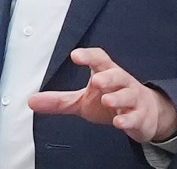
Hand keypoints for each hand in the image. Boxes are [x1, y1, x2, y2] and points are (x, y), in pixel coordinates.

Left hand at [27, 47, 176, 143]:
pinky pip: (136, 116)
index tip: (76, 55)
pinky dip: (128, 119)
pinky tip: (119, 122)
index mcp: (106, 73)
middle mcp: (121, 82)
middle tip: (96, 80)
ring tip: (107, 101)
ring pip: (129, 94)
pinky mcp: (140, 116)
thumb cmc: (111, 100)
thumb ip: (59, 100)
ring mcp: (133, 99)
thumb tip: (31, 101)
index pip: (99, 59)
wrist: (144, 114)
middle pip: (117, 74)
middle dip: (108, 77)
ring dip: (118, 97)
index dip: (88, 55)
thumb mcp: (83, 101)